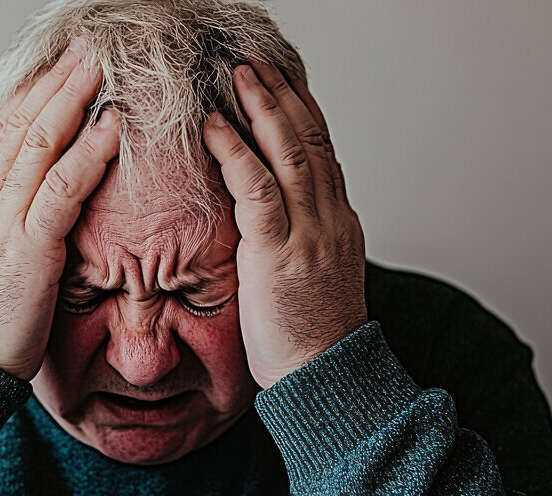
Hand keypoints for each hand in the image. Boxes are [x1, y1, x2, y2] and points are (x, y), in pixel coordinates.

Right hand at [0, 38, 120, 379]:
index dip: (32, 92)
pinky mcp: (27, 249)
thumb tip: (29, 194)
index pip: (0, 128)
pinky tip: (112, 129)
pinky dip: (89, 154)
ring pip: (40, 144)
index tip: (59, 67)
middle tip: (85, 50)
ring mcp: (0, 221)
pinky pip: (62, 189)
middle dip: (56, 82)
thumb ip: (2, 217)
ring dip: (75, 101)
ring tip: (102, 70)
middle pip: (20, 123)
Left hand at [203, 61, 367, 388]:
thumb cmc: (310, 337)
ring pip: (291, 152)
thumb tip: (267, 227)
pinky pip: (257, 189)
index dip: (301, 114)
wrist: (326, 376)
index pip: (322, 154)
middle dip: (283, 96)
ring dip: (263, 108)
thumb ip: (296, 242)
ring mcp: (310, 232)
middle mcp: (330, 217)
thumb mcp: (311, 278)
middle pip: (310, 140)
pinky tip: (214, 127)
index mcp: (337, 223)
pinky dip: (236, 152)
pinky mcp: (281, 251)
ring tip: (239, 74)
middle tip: (257, 64)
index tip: (280, 86)